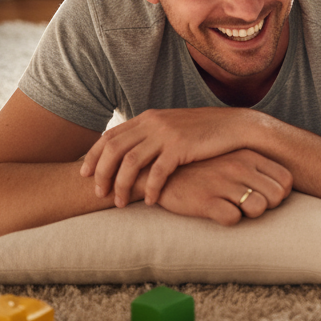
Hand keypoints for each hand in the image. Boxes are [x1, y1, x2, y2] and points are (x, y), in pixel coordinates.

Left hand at [80, 107, 256, 207]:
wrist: (235, 126)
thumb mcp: (172, 127)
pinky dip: (151, 188)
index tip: (85, 174)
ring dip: (122, 185)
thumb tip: (129, 152)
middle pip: (113, 149)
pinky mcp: (181, 147)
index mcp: (148, 117)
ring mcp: (166, 134)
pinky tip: (151, 201)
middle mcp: (153, 122)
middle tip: (99, 193)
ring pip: (130, 162)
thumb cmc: (204, 132)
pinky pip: (157, 172)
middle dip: (101, 173)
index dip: (93, 156)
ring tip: (120, 203)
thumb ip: (151, 135)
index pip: (110, 136)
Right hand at [155, 150, 291, 225]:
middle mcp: (238, 166)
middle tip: (249, 206)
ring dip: (249, 214)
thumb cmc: (203, 170)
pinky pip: (233, 219)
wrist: (162, 173)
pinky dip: (228, 219)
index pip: (286, 179)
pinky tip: (217, 212)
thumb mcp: (232, 160)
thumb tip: (284, 188)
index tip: (267, 197)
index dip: (281, 193)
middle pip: (277, 196)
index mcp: (248, 155)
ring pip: (259, 208)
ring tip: (234, 208)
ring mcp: (222, 183)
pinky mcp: (206, 200)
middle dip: (268, 206)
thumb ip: (257, 169)